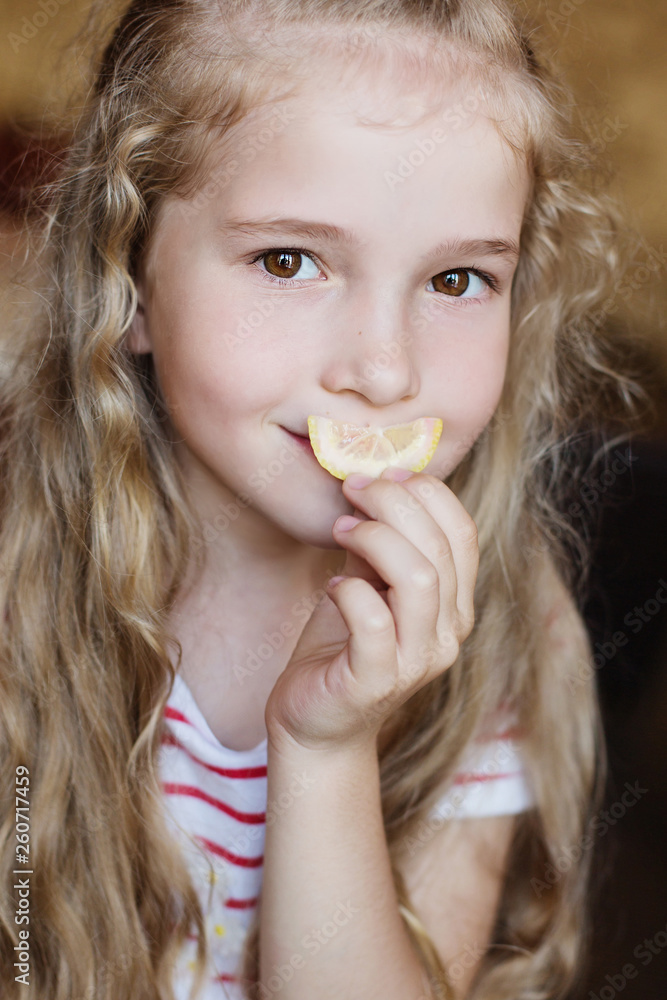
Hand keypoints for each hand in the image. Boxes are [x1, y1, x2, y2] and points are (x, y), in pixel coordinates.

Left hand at [264, 468, 478, 754]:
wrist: (315, 721)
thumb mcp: (366, 582)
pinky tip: (330, 586)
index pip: (464, 532)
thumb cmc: (341, 646)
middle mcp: (449, 633)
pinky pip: (374, 621)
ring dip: (374, 539)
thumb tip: (374, 485)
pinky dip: (349, 591)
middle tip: (352, 490)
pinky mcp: (377, 681)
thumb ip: (379, 543)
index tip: (382, 474)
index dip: (426, 492)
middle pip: (440, 548)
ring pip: (419, 579)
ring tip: (340, 530)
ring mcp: (417, 661)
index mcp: (455, 604)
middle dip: (392, 503)